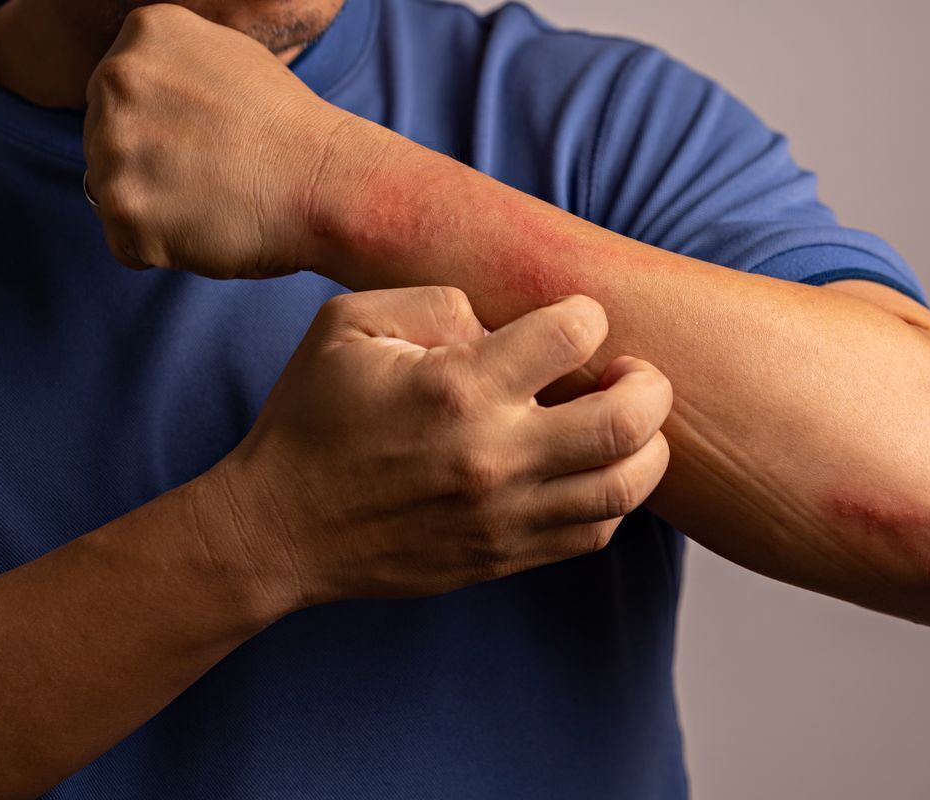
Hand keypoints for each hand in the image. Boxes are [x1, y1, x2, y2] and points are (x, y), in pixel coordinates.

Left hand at [82, 4, 361, 278]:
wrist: (329, 186)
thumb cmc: (295, 136)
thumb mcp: (233, 60)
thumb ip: (176, 67)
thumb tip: (145, 93)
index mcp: (147, 33)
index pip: (120, 94)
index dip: (166, 128)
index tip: (212, 140)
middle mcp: (117, 78)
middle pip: (105, 141)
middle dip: (151, 166)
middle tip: (216, 176)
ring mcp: (114, 146)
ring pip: (111, 194)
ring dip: (157, 209)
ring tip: (215, 203)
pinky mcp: (123, 210)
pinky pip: (125, 246)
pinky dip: (162, 250)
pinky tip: (206, 230)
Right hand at [215, 288, 672, 607]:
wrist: (279, 527)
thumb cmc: (311, 418)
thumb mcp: (349, 325)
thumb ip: (435, 302)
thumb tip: (502, 324)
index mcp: (457, 387)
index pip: (575, 335)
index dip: (586, 316)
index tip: (572, 323)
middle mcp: (493, 455)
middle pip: (628, 420)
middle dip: (650, 385)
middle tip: (632, 374)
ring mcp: (504, 515)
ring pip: (626, 486)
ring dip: (646, 446)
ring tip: (626, 424)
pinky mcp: (503, 556)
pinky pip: (594, 531)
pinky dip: (613, 497)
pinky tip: (590, 470)